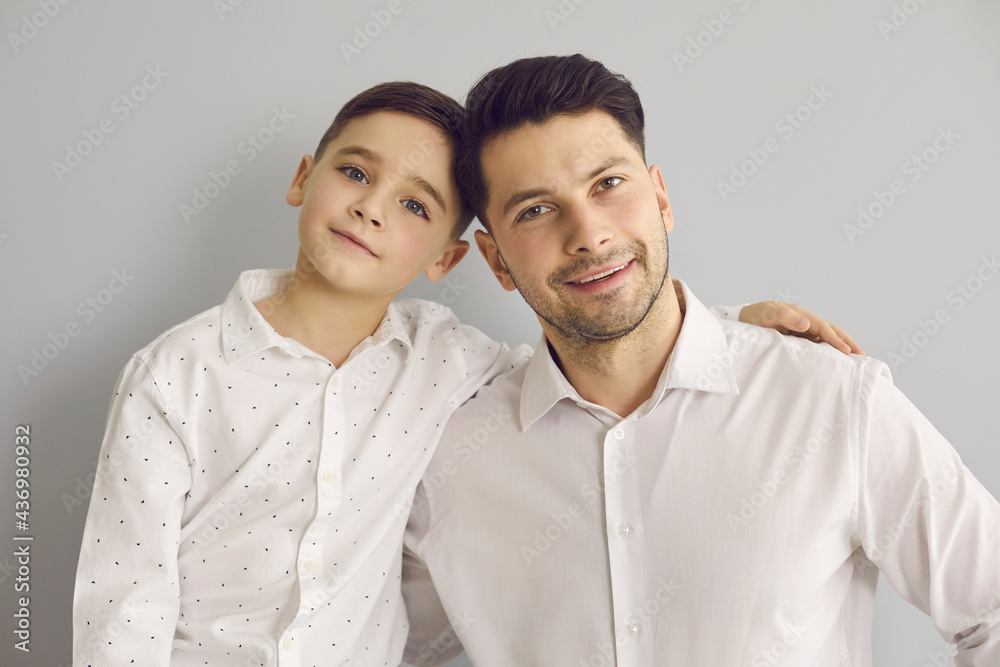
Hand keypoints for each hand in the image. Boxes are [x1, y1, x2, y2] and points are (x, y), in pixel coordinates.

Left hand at [739, 302, 863, 355]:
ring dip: (840, 347)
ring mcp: (802, 331)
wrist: (742, 320)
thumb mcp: (766, 314)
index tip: (846, 350)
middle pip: (830, 331)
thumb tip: (806, 323)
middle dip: (846, 342)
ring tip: (855, 360)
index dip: (835, 338)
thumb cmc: (753, 316)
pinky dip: (828, 351)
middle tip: (862, 356)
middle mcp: (804, 322)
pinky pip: (816, 345)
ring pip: (825, 339)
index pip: (822, 327)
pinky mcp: (797, 339)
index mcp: (800, 315)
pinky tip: (835, 361)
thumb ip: (784, 317)